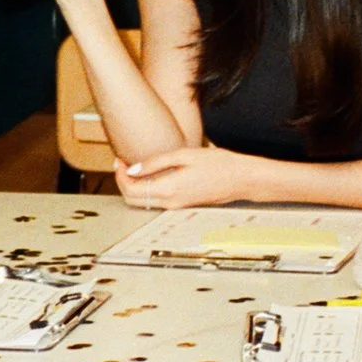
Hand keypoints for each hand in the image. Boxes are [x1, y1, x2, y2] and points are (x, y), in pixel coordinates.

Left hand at [116, 145, 258, 208]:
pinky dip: (146, 189)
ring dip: (133, 186)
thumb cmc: (218, 164)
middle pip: (132, 199)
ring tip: (133, 167)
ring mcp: (176, 206)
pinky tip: (150, 174)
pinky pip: (156, 201)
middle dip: (122, 182)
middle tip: (122, 163)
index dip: (120, 174)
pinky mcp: (182, 205)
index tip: (119, 160)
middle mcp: (170, 203)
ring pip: (143, 202)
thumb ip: (156, 163)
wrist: (241, 179)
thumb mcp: (184, 155)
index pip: (131, 188)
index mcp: (168, 189)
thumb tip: (133, 169)